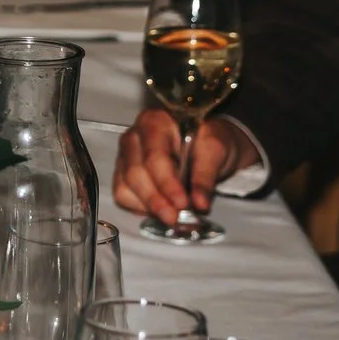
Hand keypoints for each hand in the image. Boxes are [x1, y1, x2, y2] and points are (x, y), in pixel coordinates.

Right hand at [111, 107, 258, 222]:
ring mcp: (125, 155)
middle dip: (155, 200)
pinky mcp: (123, 172)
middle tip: (175, 217)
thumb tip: (200, 203)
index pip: (154, 157)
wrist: (203, 140)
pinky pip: (122, 195)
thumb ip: (206, 175)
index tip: (182, 203)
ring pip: (124, 186)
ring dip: (147, 206)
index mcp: (155, 122)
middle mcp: (134, 137)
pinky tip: (159, 208)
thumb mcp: (215, 149)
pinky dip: (139, 207)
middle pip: (135, 173)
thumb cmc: (207, 138)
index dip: (166, 184)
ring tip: (171, 214)